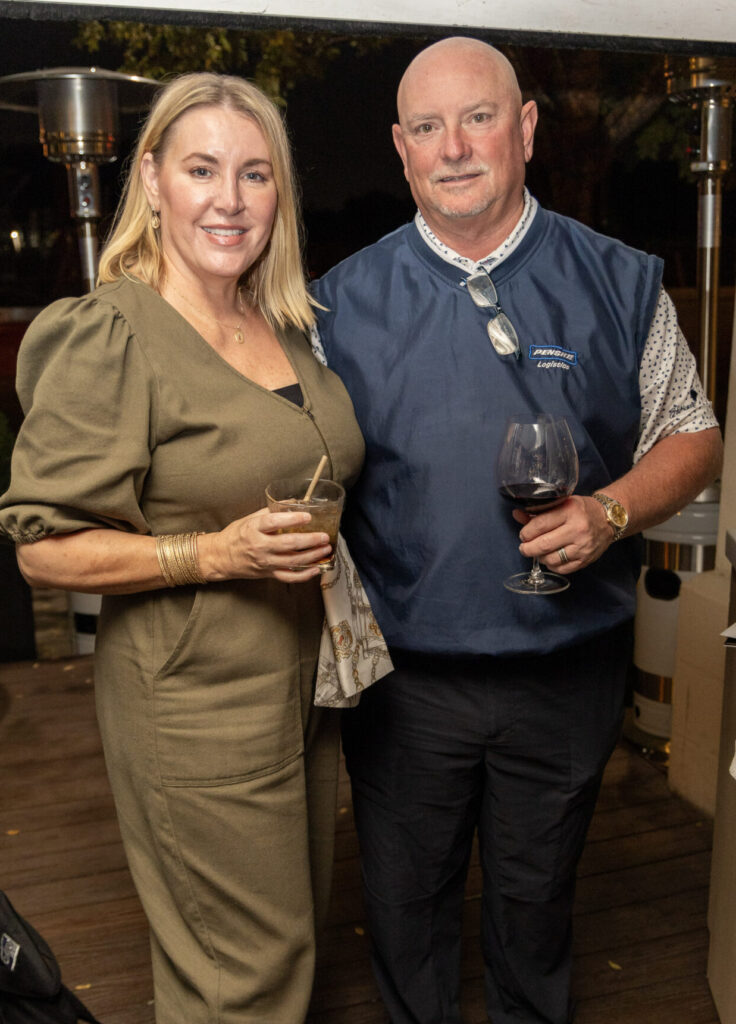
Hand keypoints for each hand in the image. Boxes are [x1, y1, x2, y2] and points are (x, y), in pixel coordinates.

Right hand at [199, 508, 331, 582]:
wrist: (221, 557)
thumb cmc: (236, 535)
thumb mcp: (249, 518)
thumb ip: (271, 511)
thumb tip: (295, 502)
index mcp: (254, 529)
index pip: (274, 523)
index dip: (293, 519)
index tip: (308, 516)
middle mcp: (260, 546)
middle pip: (288, 544)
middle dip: (310, 540)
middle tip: (324, 536)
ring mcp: (265, 562)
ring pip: (293, 561)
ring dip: (312, 556)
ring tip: (326, 549)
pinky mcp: (268, 574)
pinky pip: (289, 577)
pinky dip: (304, 575)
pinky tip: (317, 569)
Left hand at [514, 495, 614, 573]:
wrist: (609, 519)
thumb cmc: (581, 510)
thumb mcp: (561, 503)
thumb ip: (538, 511)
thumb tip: (516, 514)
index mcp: (570, 511)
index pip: (540, 525)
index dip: (526, 532)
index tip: (523, 535)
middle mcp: (578, 529)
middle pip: (544, 544)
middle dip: (528, 548)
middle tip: (524, 547)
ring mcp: (583, 546)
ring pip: (551, 559)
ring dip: (540, 557)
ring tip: (539, 551)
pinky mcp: (586, 560)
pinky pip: (562, 568)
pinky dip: (552, 565)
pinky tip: (550, 558)